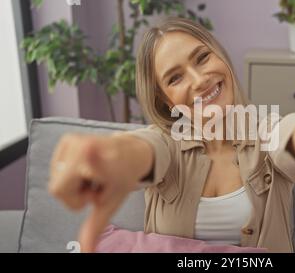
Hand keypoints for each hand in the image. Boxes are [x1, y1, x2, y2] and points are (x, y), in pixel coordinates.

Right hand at [48, 134, 152, 251]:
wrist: (130, 153)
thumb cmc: (122, 178)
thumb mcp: (111, 203)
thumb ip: (95, 226)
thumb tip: (86, 252)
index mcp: (102, 162)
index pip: (81, 173)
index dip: (86, 160)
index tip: (89, 148)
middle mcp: (86, 146)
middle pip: (58, 190)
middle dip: (75, 196)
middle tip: (94, 189)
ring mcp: (75, 140)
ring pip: (56, 181)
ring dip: (73, 185)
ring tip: (92, 177)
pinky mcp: (67, 138)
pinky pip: (55, 169)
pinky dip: (69, 174)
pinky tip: (86, 168)